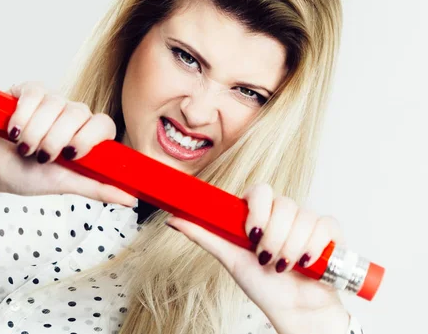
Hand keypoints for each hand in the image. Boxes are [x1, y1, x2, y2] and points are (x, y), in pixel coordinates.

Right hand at [0, 81, 136, 206]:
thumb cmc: (25, 174)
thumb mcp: (63, 184)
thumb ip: (97, 188)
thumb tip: (131, 199)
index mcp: (85, 136)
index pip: (104, 124)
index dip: (90, 137)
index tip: (71, 154)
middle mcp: (72, 115)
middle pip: (79, 113)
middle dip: (55, 139)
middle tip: (39, 157)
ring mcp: (51, 101)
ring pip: (55, 104)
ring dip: (35, 132)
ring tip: (23, 148)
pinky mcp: (27, 91)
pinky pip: (34, 93)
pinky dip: (23, 114)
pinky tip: (13, 131)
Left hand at [165, 183, 349, 333]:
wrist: (295, 311)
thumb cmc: (263, 285)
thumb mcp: (229, 259)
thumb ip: (204, 235)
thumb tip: (173, 218)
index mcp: (260, 214)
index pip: (260, 190)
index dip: (257, 209)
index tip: (251, 234)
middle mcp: (284, 213)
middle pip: (282, 203)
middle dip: (274, 237)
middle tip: (267, 259)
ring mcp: (307, 221)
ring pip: (303, 216)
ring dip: (291, 247)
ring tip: (284, 266)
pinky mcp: (330, 234)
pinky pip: (325, 225)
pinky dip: (314, 247)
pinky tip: (305, 263)